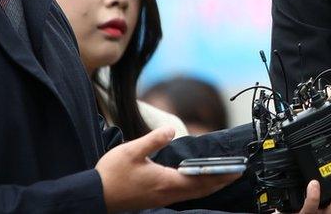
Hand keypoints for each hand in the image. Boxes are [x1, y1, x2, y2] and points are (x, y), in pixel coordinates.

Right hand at [97, 126, 240, 211]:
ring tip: (223, 178)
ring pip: (193, 194)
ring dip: (209, 186)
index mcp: (166, 181)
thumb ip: (154, 139)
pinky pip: (183, 195)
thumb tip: (171, 129)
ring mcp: (161, 198)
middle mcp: (167, 193)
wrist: (93, 196)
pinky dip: (196, 189)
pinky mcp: (155, 199)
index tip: (236, 170)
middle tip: (237, 173)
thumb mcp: (132, 151)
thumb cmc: (111, 175)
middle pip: (201, 189)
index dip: (220, 175)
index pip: (200, 179)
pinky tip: (197, 183)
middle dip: (220, 181)